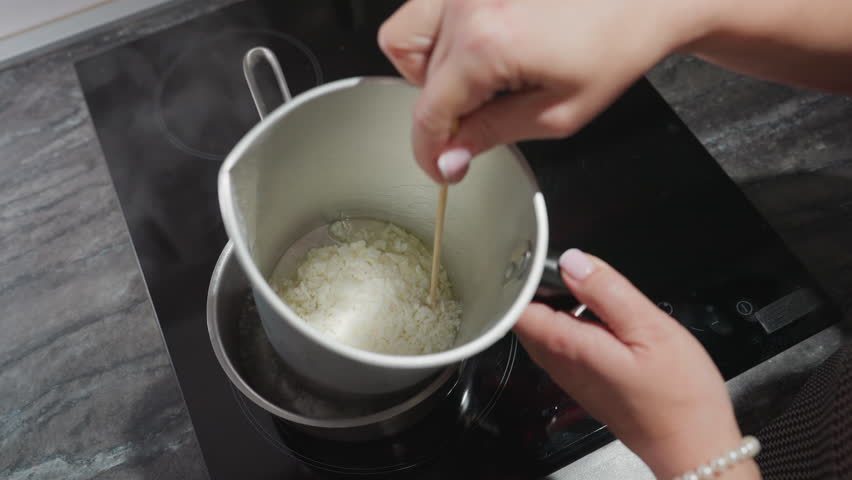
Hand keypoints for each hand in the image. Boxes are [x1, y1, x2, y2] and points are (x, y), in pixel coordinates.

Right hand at [378, 0, 716, 182]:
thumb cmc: (617, 45)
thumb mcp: (557, 113)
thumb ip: (492, 134)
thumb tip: (448, 158)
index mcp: (486, 44)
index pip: (428, 112)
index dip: (429, 150)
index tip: (441, 166)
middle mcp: (466, 5)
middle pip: (417, 80)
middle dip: (443, 111)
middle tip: (482, 119)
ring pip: (407, 39)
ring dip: (427, 71)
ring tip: (477, 81)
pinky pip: (424, 11)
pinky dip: (436, 38)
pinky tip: (474, 51)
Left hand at [513, 249, 761, 478]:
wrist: (692, 448)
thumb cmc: (678, 398)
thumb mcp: (650, 329)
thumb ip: (606, 292)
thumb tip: (573, 261)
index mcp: (567, 346)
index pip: (515, 306)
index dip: (523, 277)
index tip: (543, 258)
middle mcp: (559, 363)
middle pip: (528, 314)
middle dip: (543, 288)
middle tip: (578, 271)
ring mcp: (569, 375)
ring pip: (547, 327)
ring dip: (563, 305)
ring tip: (595, 293)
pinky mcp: (583, 382)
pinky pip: (566, 343)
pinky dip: (577, 324)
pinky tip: (606, 321)